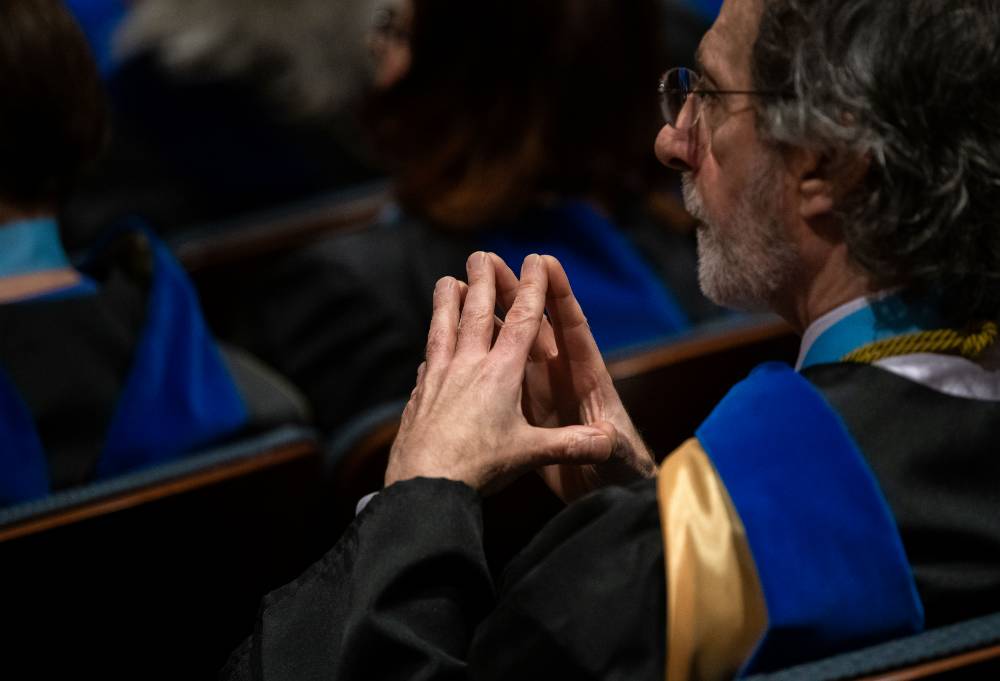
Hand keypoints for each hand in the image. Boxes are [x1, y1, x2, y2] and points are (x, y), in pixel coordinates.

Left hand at [384, 252, 617, 495]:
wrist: (424, 483)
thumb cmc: (479, 467)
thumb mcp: (530, 455)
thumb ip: (570, 444)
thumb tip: (608, 443)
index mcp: (501, 373)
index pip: (522, 320)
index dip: (533, 288)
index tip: (537, 260)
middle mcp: (468, 366)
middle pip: (477, 312)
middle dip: (483, 280)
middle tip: (482, 254)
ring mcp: (438, 377)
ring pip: (443, 328)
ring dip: (446, 301)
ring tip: (446, 280)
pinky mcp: (419, 395)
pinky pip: (427, 362)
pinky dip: (432, 348)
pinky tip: (429, 350)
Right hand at [491, 254, 655, 501]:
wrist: (608, 500)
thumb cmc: (621, 475)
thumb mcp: (616, 457)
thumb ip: (608, 445)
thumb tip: (606, 440)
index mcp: (588, 379)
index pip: (573, 329)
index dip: (560, 295)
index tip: (544, 262)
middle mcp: (564, 377)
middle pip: (538, 325)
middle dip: (518, 291)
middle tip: (492, 260)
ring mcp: (544, 391)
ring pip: (515, 343)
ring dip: (495, 315)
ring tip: (468, 287)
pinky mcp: (528, 410)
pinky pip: (502, 374)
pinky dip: (484, 353)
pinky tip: (460, 339)